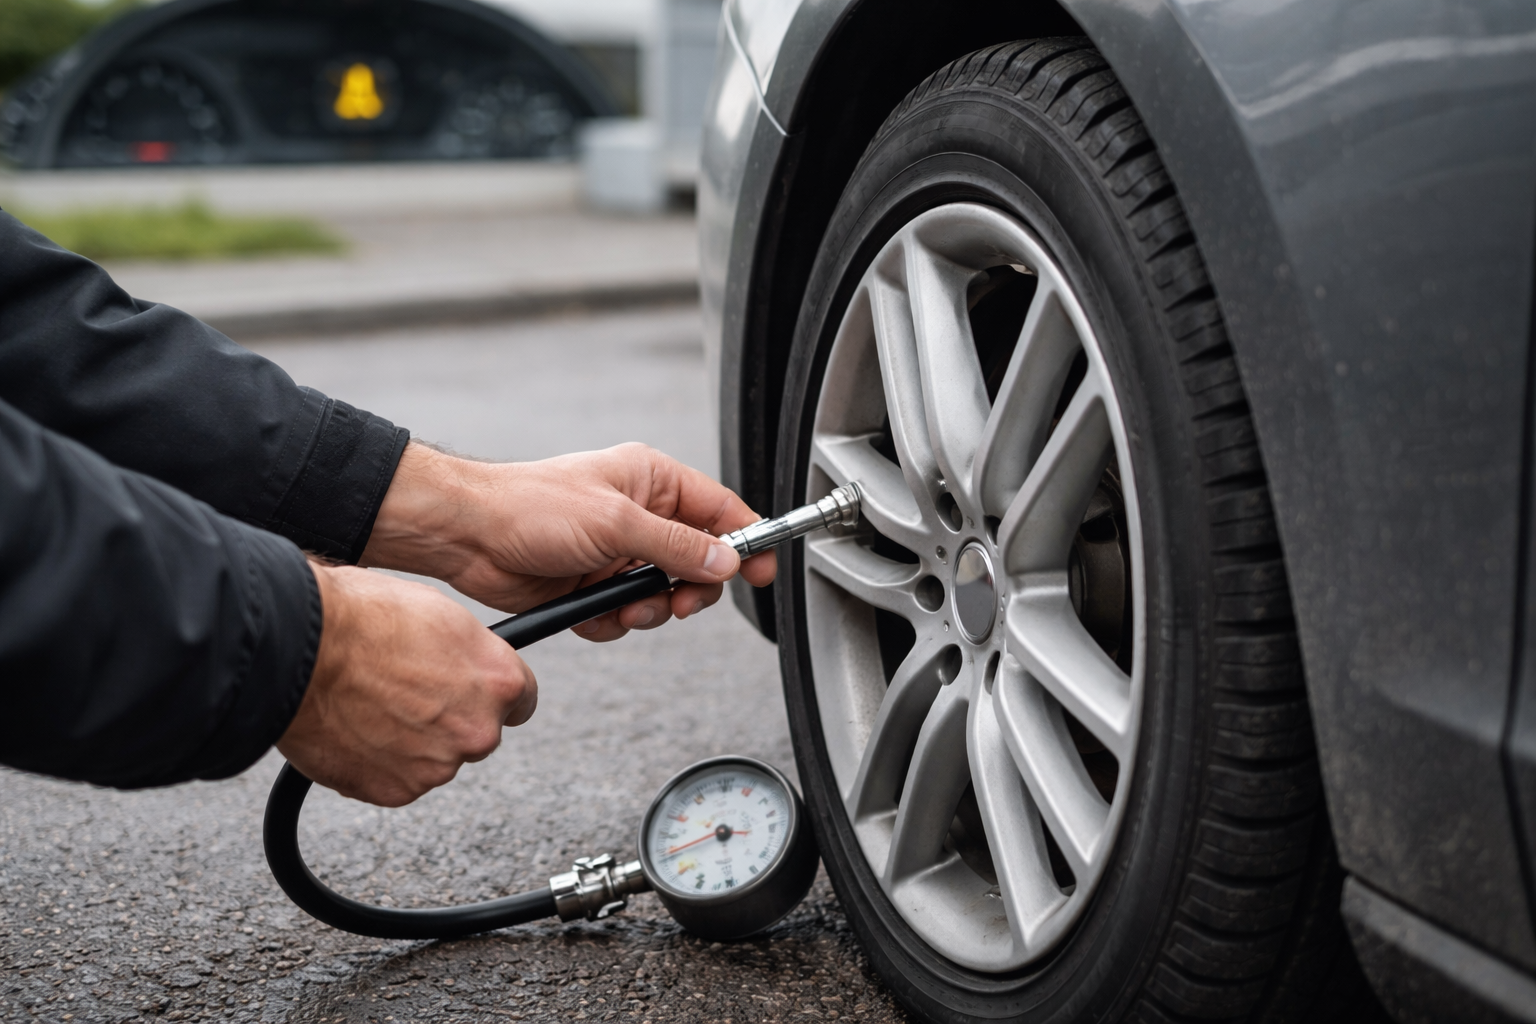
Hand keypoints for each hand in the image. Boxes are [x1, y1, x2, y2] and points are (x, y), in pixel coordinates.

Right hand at [276, 563, 535, 806]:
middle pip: (476, 732)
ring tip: (369, 704)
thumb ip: (467, 653)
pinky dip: (378, 762)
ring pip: (434, 757)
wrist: (298, 649)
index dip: (491, 695)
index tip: (472, 693)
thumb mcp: (439, 614)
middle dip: (448, 719)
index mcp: (499, 681)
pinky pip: (395, 780)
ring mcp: (437, 765)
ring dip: (410, 741)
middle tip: (404, 693)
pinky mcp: (396, 790)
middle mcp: (478, 729)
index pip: (521, 701)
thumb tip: (466, 662)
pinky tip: (354, 729)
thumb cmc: (362, 618)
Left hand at [358, 442, 776, 640]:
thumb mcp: (615, 522)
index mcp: (652, 482)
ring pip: (663, 595)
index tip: (762, 573)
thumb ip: (677, 545)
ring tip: (622, 607)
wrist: (469, 537)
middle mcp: (639, 515)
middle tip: (674, 601)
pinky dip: (613, 622)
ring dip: (648, 610)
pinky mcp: (593, 585)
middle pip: (699, 562)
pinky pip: (625, 615)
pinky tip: (590, 612)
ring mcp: (616, 552)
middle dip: (688, 589)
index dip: (746, 542)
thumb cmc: (530, 505)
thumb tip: (726, 561)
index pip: (720, 510)